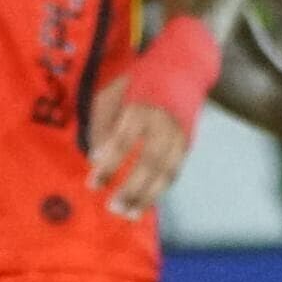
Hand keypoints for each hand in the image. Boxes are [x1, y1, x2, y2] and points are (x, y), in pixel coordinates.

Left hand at [86, 80, 194, 219]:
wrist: (182, 67)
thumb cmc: (137, 82)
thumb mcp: (112, 92)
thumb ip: (101, 123)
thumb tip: (94, 159)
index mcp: (142, 106)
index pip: (124, 138)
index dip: (110, 161)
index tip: (94, 179)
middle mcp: (165, 123)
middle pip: (150, 161)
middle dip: (131, 187)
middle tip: (111, 207)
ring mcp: (180, 135)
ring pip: (167, 172)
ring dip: (148, 197)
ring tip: (128, 214)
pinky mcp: (188, 144)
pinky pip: (174, 172)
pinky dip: (159, 190)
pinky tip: (144, 202)